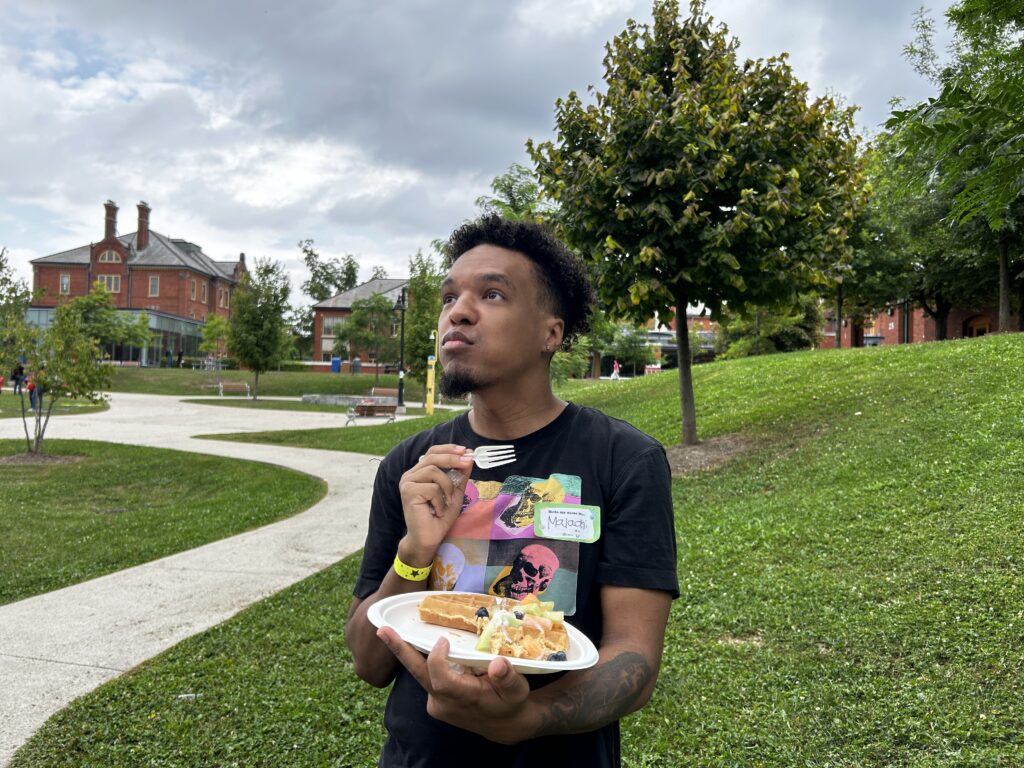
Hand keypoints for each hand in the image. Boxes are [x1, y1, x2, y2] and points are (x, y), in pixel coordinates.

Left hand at [377, 627, 532, 743]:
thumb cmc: (510, 702)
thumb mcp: (517, 690)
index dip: (438, 660)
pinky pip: (425, 677)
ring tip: (390, 631)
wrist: (503, 724)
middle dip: (400, 651)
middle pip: (419, 675)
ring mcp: (436, 704)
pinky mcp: (434, 701)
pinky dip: (424, 661)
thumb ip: (508, 678)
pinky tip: (424, 646)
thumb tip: (498, 664)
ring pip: (420, 675)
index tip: (443, 640)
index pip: (441, 680)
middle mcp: (444, 703)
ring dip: (408, 653)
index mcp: (464, 698)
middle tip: (382, 630)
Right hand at [398, 445, 473, 562]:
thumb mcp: (455, 492)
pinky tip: (437, 510)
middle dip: (453, 458)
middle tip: (468, 462)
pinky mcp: (408, 492)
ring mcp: (407, 482)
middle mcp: (410, 475)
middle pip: (433, 457)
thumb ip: (460, 476)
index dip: (449, 449)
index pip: (432, 452)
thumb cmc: (439, 517)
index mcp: (419, 472)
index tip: (466, 451)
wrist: (428, 539)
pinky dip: (440, 500)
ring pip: (434, 471)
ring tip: (448, 501)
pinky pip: (432, 488)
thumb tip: (469, 457)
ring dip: (447, 487)